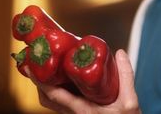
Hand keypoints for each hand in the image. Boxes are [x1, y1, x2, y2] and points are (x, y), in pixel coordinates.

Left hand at [26, 49, 140, 113]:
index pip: (55, 95)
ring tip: (50, 68)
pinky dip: (60, 90)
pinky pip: (63, 102)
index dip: (40, 81)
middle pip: (47, 99)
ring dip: (48, 86)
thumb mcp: (130, 101)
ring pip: (53, 102)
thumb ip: (126, 77)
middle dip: (39, 82)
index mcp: (82, 110)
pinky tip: (68, 78)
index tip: (31, 67)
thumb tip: (120, 53)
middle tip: (39, 64)